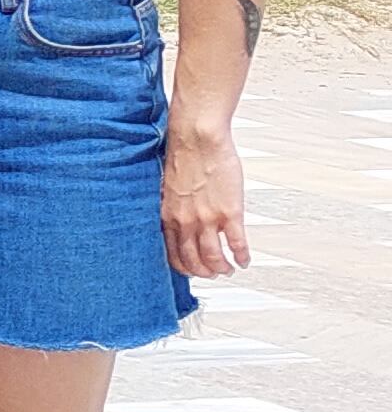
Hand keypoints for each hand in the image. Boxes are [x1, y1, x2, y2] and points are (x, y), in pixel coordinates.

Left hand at [166, 124, 250, 278]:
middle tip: (214, 274)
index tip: (192, 271)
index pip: (172, 254)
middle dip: (204, 272)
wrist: (196, 137)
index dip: (184, 267)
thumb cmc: (183, 156)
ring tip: (229, 270)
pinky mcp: (230, 212)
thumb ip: (172, 206)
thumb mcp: (168, 188)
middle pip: (193, 261)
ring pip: (214, 258)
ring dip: (223, 268)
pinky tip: (244, 260)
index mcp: (168, 215)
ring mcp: (207, 219)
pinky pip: (237, 244)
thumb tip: (176, 217)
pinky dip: (242, 256)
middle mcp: (185, 221)